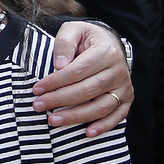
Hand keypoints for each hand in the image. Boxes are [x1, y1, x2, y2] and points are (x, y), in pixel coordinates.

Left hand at [31, 21, 131, 135]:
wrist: (109, 43)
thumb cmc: (86, 38)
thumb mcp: (73, 30)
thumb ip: (64, 43)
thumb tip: (59, 65)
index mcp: (106, 52)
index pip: (77, 71)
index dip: (55, 82)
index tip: (37, 89)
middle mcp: (119, 71)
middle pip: (87, 90)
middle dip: (59, 100)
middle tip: (38, 106)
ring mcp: (125, 87)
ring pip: (100, 107)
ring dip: (76, 117)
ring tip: (53, 120)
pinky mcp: (127, 98)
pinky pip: (117, 116)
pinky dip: (103, 126)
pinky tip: (87, 133)